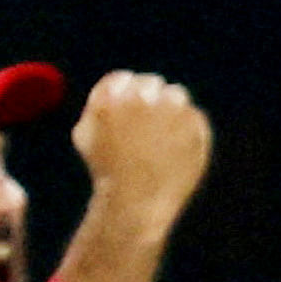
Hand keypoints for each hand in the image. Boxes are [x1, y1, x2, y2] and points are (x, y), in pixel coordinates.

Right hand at [70, 70, 212, 229]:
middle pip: (150, 83)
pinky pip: (193, 118)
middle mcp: (140, 98)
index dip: (125, 96)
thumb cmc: (107, 172)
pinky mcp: (193, 122)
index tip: (127, 115)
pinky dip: (186, 133)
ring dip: (169, 112)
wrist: (135, 202)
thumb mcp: (86, 136)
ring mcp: (170, 109)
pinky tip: (173, 154)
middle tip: (146, 131)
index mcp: (110, 98)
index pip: (123, 79)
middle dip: (149, 101)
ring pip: (175, 95)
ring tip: (158, 145)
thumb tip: (117, 82)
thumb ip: (99, 103)